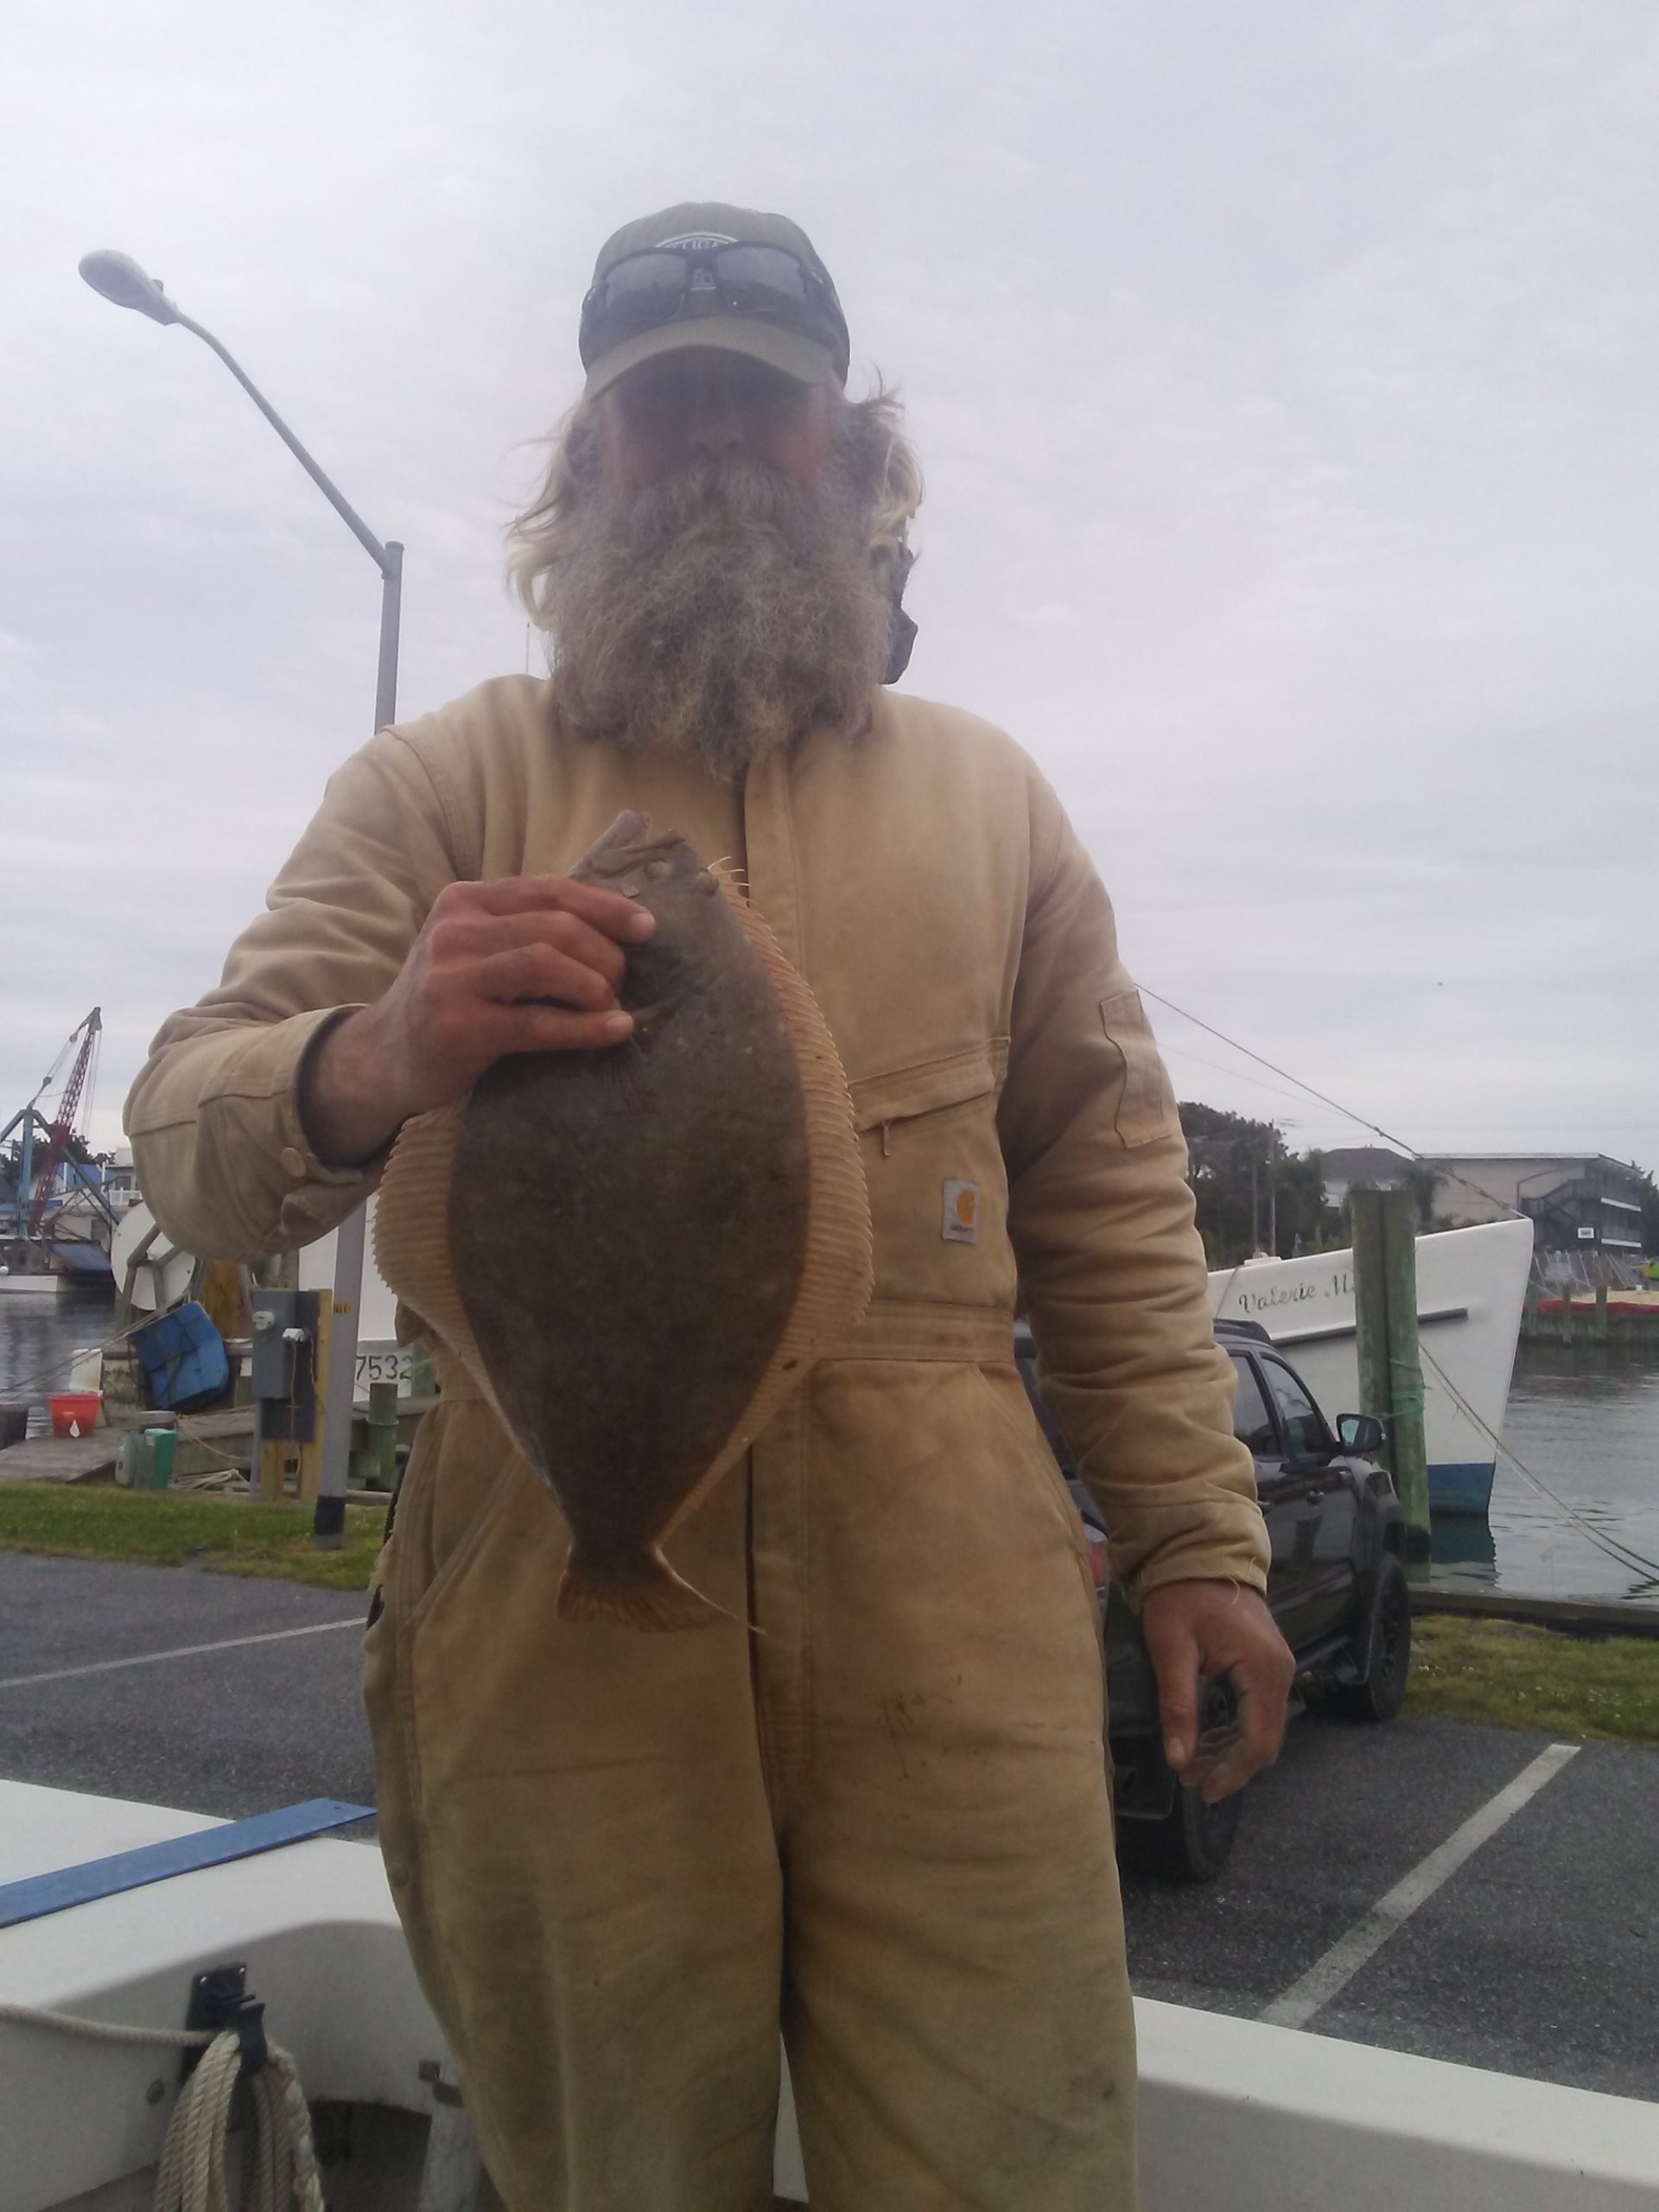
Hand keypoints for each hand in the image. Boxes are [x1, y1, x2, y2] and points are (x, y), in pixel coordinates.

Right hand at [303, 875, 655, 1163]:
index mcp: (466, 901)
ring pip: (548, 963)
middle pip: (555, 925)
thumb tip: (618, 930)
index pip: (550, 889)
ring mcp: (452, 976)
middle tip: (623, 983)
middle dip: (605, 954)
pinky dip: (585, 1027)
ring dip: (596, 986)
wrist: (384, 1057)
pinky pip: (538, 1022)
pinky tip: (614, 1031)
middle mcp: (455, 929)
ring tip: (615, 1007)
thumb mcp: (478, 951)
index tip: (647, 928)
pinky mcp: (458, 1025)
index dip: (606, 907)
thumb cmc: (449, 1001)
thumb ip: (528, 931)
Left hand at [1140, 1578, 1295, 1803]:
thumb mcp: (1171, 1648)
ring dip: (1231, 1751)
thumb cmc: (1182, 1594)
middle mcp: (1280, 1671)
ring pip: (1262, 1727)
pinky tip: (1206, 1740)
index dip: (1232, 1772)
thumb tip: (1179, 1761)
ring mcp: (1277, 1667)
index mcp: (1262, 1668)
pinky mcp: (1266, 1664)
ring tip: (1193, 1767)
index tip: (1202, 1791)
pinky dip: (1234, 1730)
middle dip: (1231, 1766)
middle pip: (1266, 1739)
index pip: (1257, 1739)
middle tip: (1192, 1783)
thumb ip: (1177, 1706)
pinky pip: (1257, 1709)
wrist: (1200, 1550)